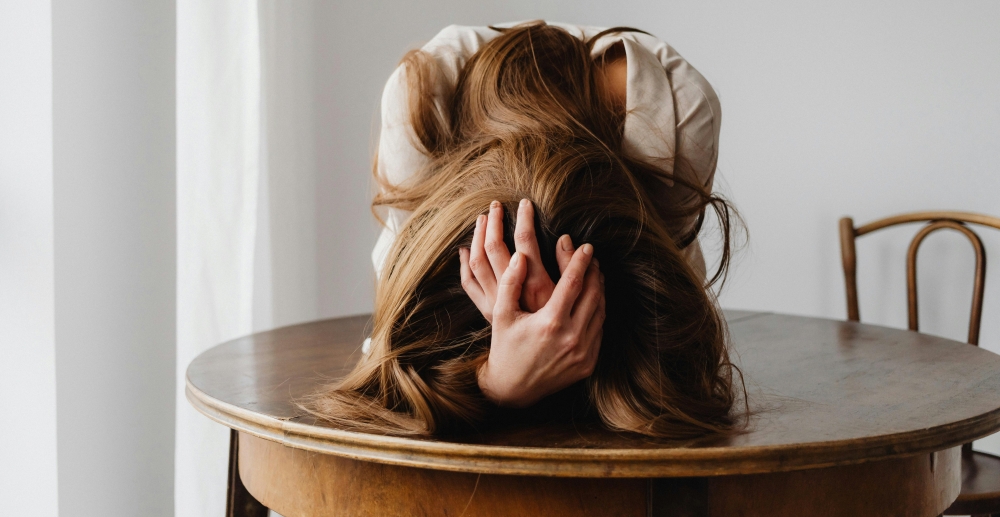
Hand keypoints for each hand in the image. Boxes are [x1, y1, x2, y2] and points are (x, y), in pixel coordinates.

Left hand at [459, 199, 574, 321]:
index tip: (526, 203)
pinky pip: (469, 282)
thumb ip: (568, 268)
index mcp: (536, 285)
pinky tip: (465, 248)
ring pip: (478, 261)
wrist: (534, 367)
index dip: (525, 218)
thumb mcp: (569, 299)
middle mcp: (511, 291)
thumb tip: (566, 238)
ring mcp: (494, 300)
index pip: (526, 241)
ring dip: (479, 236)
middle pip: (495, 247)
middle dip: (495, 222)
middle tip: (497, 204)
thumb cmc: (559, 331)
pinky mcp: (486, 310)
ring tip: (483, 218)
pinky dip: (465, 263)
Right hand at [475, 245, 605, 407]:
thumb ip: (510, 282)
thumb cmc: (505, 346)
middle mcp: (571, 338)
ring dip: (599, 290)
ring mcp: (583, 352)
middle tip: (592, 257)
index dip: (580, 261)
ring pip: (600, 311)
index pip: (573, 282)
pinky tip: (592, 301)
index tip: (586, 246)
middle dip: (594, 272)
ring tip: (594, 274)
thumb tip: (521, 255)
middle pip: (592, 294)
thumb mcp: (502, 314)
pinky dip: (598, 311)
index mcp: (550, 322)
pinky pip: (599, 330)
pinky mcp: (588, 363)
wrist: (513, 388)